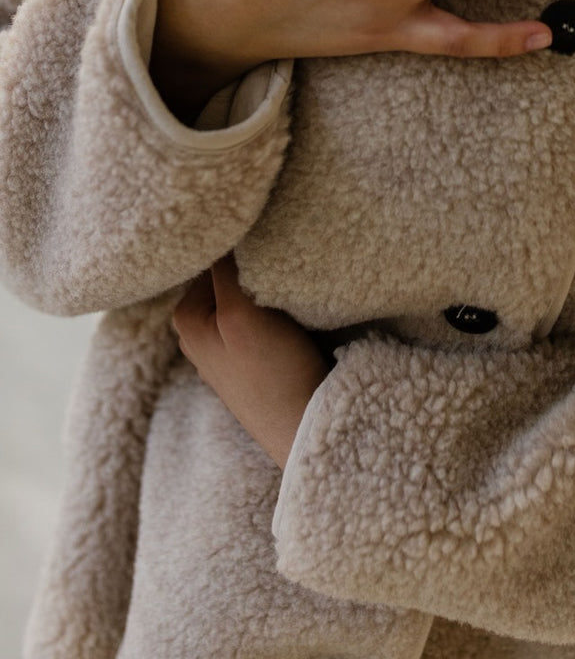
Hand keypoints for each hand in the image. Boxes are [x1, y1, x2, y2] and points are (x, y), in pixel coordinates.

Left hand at [171, 254, 332, 470]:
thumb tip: (215, 233)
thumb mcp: (241, 313)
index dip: (239, 249)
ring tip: (286, 290)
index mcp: (186, 319)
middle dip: (249, 271)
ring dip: (261, 290)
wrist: (303, 426)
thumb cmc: (272, 371)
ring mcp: (221, 352)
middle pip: (225, 280)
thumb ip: (225, 273)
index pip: (211, 259)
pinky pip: (254, 320)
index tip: (266, 246)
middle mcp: (195, 335)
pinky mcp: (247, 364)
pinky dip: (268, 311)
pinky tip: (287, 315)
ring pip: (241, 299)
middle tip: (280, 264)